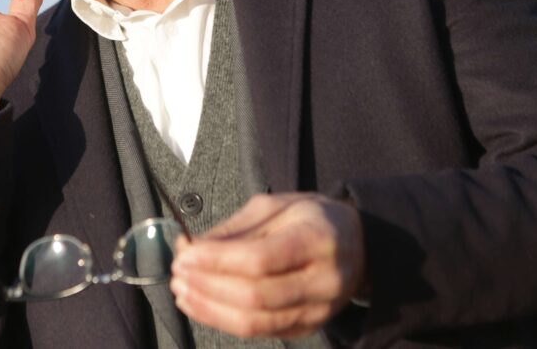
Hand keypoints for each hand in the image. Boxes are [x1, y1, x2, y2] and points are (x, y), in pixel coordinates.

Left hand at [170, 193, 365, 338]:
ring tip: (182, 292)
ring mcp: (318, 310)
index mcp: (318, 239)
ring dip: (210, 309)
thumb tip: (190, 248)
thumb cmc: (310, 219)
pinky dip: (223, 320)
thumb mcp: (276, 205)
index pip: (261, 258)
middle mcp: (324, 280)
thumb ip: (234, 228)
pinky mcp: (308, 328)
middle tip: (178, 273)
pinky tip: (200, 305)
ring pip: (256, 321)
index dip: (217, 261)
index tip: (185, 255)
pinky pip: (260, 331)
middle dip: (208, 286)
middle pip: (256, 295)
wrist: (358, 244)